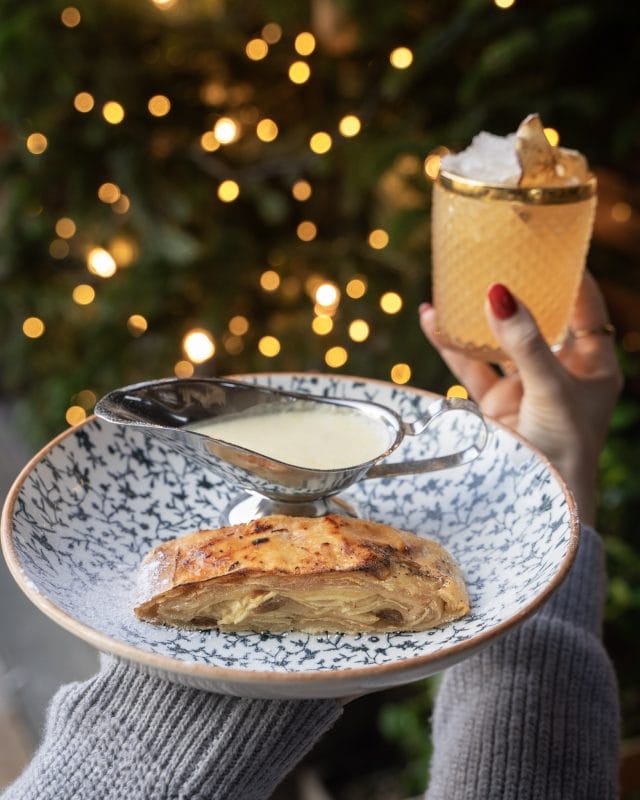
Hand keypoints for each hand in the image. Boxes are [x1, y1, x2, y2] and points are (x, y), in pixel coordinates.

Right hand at [419, 273, 622, 524]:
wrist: (539, 496)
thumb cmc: (565, 443)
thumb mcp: (551, 386)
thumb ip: (524, 342)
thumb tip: (498, 292)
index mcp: (592, 365)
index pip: (585, 310)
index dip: (572, 277)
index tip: (553, 246)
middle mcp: (559, 372)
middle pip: (539, 319)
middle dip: (520, 291)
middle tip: (501, 255)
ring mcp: (525, 386)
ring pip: (499, 341)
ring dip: (479, 316)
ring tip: (459, 282)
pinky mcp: (495, 403)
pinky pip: (471, 366)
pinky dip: (451, 344)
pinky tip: (433, 319)